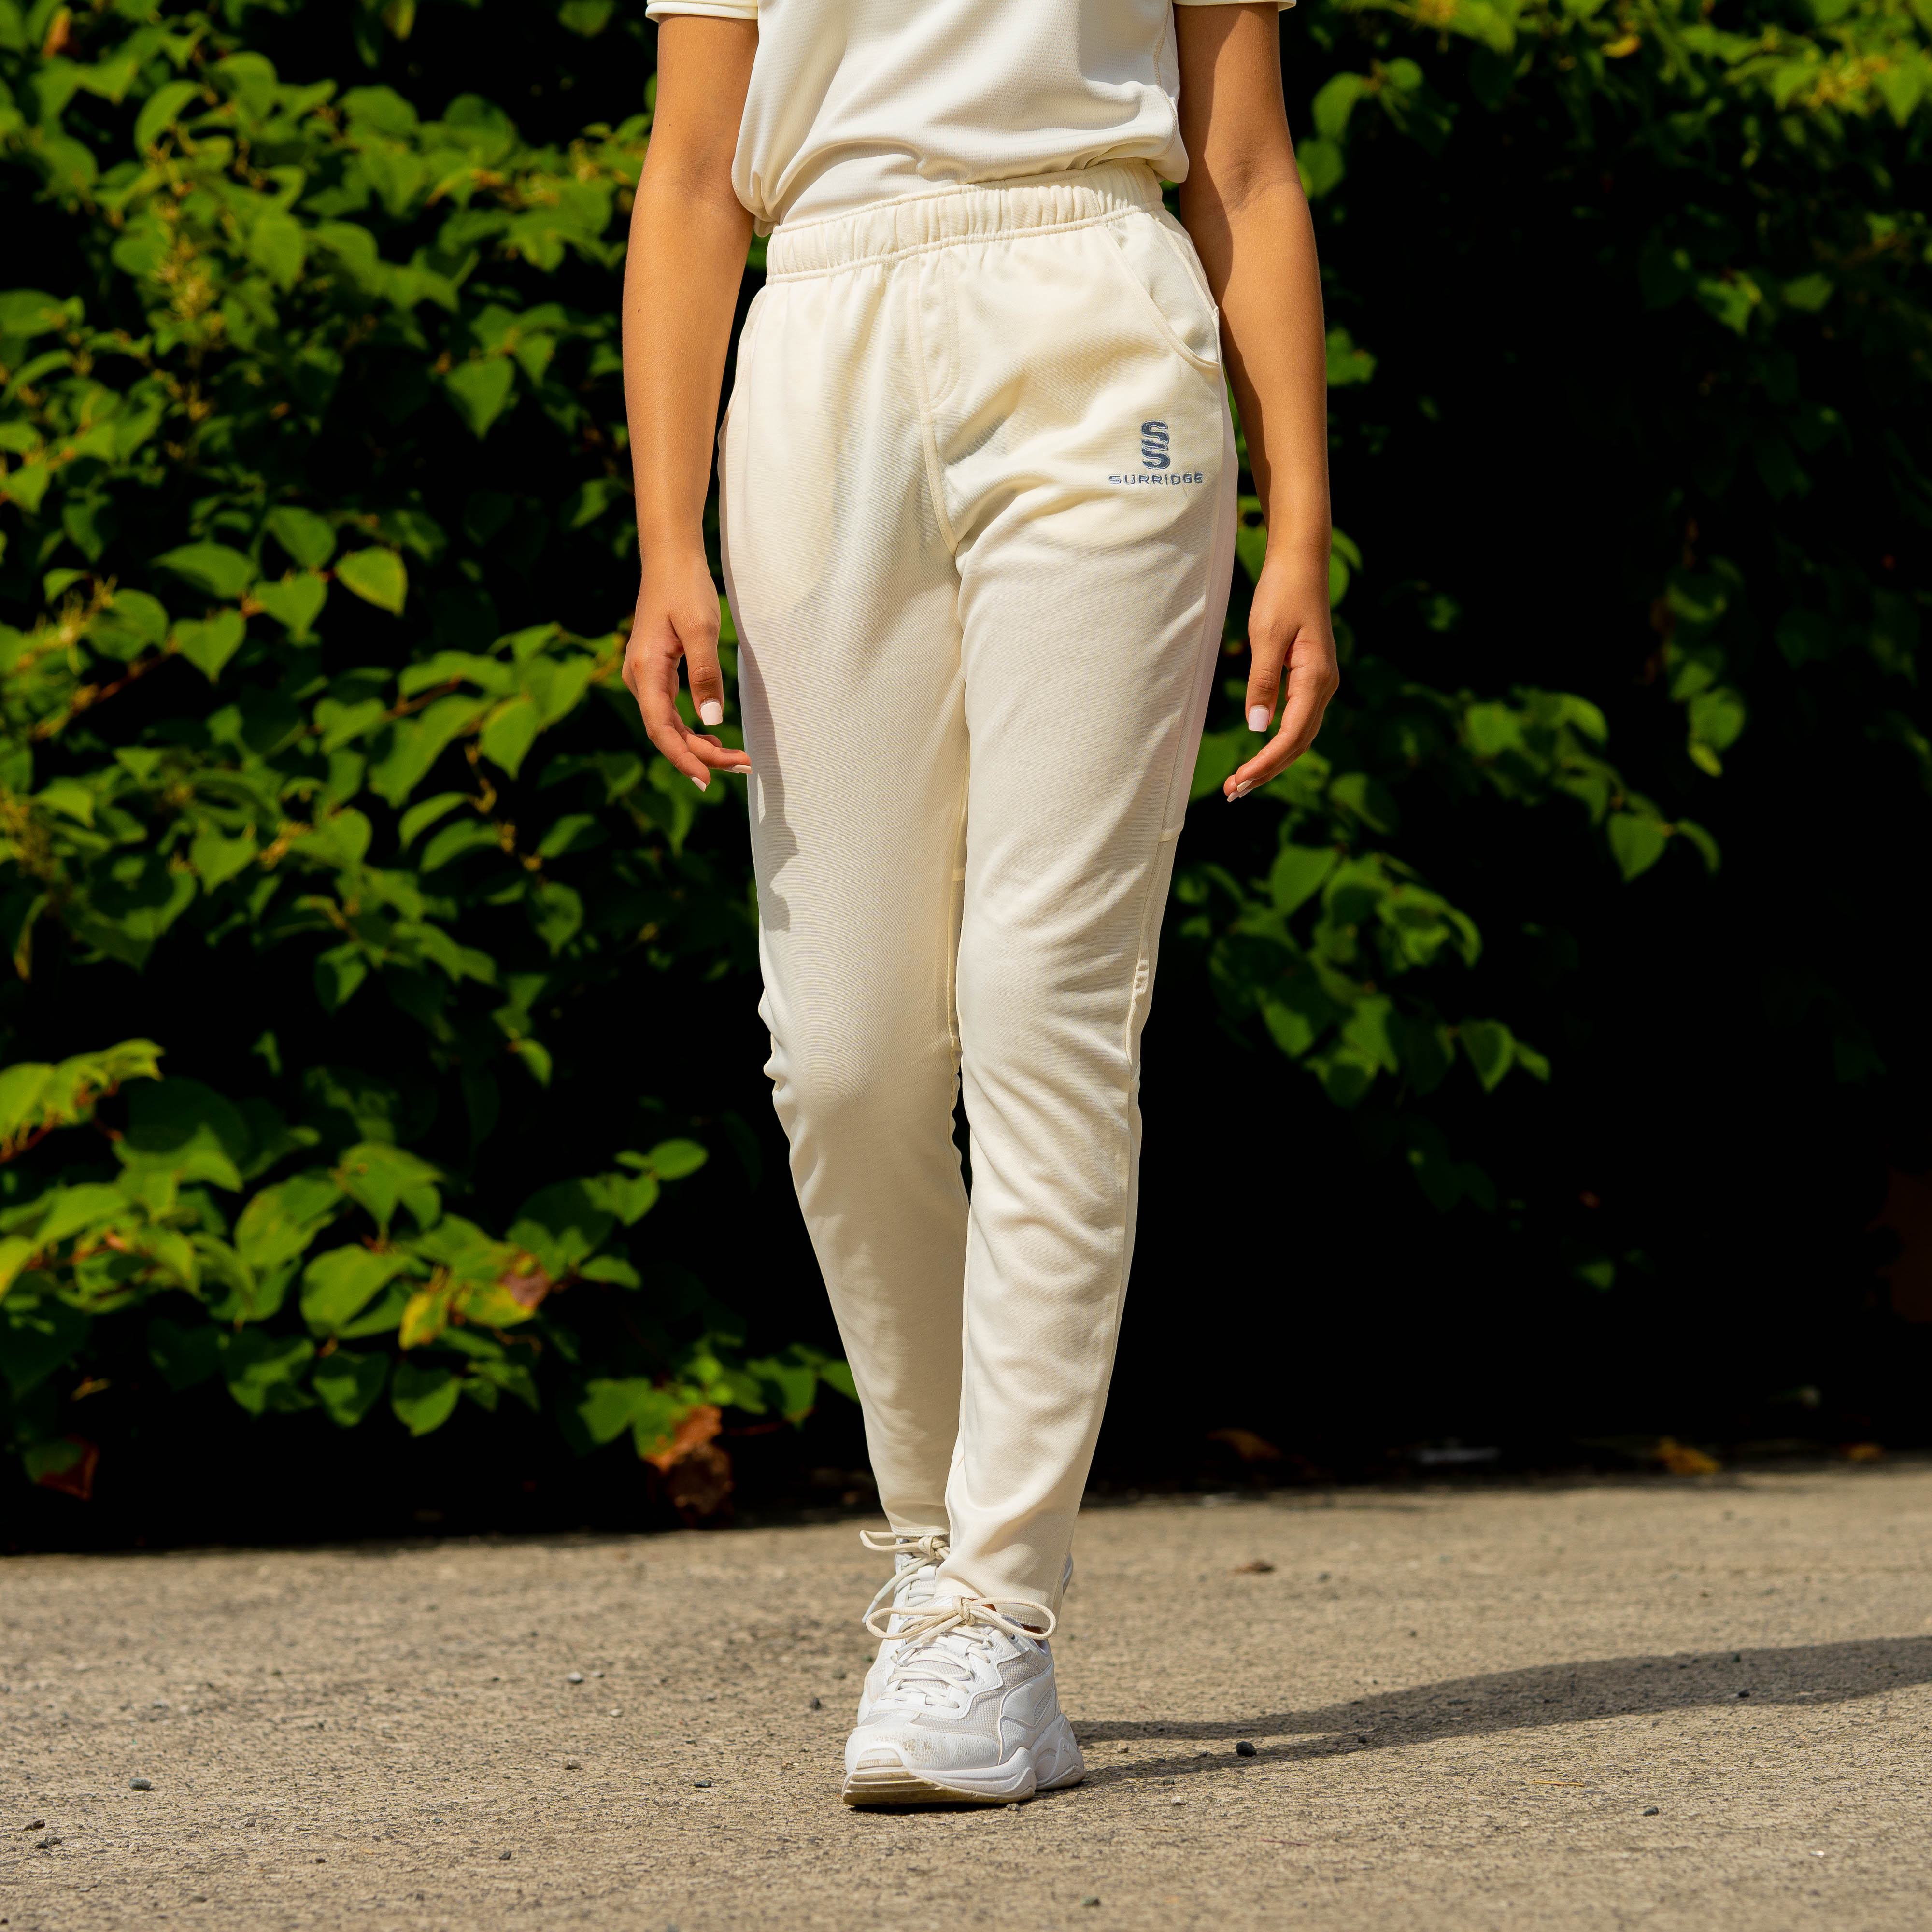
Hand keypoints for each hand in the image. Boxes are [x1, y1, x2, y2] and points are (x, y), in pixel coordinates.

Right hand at [622, 546, 749, 789]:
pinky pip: (673, 713)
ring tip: (738, 760)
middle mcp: (639, 679)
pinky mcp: (657, 674)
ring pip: (671, 726)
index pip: (661, 729)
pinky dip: (695, 730)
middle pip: (668, 733)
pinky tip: (716, 741)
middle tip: (744, 767)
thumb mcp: (700, 628)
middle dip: (703, 755)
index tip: (707, 780)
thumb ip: (705, 674)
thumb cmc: (685, 588)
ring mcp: (646, 678)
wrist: (670, 561)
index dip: (683, 758)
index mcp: (645, 670)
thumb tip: (710, 721)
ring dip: (701, 746)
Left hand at [1223, 554, 1340, 800]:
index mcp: (1316, 678)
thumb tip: (1257, 727)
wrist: (1301, 564)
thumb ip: (1263, 681)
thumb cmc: (1282, 594)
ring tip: (1243, 783)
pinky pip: (1297, 720)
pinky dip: (1278, 742)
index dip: (1266, 762)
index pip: (1292, 734)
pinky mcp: (1309, 678)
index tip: (1240, 781)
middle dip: (1268, 771)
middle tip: (1234, 794)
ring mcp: (1319, 683)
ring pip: (1299, 735)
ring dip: (1273, 761)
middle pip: (1298, 743)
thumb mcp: (1266, 635)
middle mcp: (1323, 686)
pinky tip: (1260, 755)